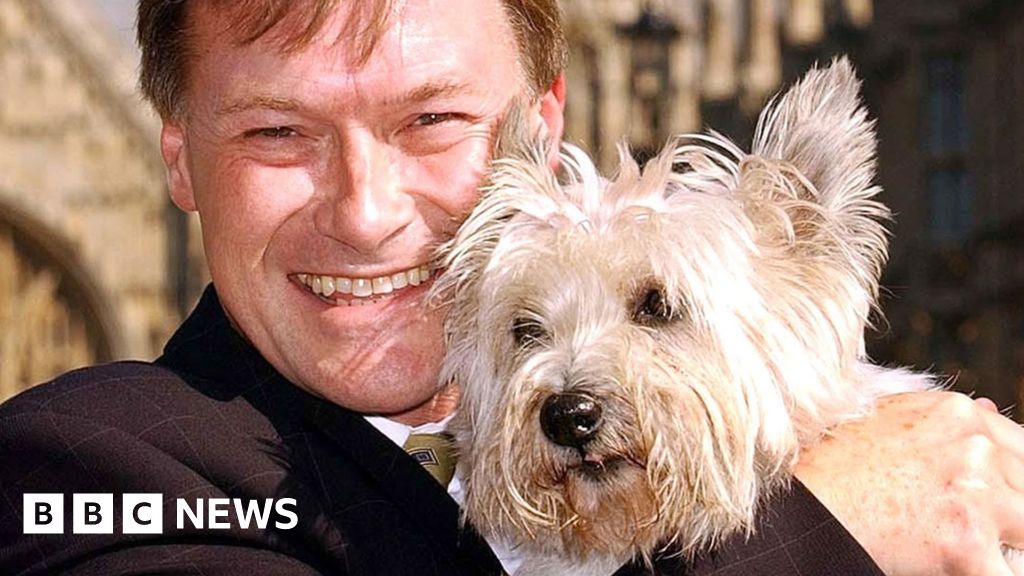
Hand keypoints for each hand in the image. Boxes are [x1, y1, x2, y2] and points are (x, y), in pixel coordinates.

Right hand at [795, 391, 1023, 575]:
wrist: (803, 507)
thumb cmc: (834, 468)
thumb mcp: (890, 421)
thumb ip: (946, 420)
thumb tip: (992, 408)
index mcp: (956, 413)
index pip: (1022, 449)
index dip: (1011, 479)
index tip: (999, 501)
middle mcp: (973, 445)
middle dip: (1009, 514)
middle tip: (973, 526)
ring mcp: (975, 492)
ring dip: (1004, 545)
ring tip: (967, 549)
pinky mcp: (966, 541)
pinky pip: (1007, 574)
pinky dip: (990, 574)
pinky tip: (965, 570)